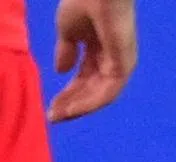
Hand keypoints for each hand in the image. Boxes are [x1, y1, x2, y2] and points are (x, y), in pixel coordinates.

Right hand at [49, 0, 137, 122]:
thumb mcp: (68, 30)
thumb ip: (66, 51)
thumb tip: (61, 71)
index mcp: (100, 49)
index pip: (85, 78)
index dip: (68, 92)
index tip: (52, 106)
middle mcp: (112, 60)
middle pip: (91, 90)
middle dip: (71, 103)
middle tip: (53, 116)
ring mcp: (120, 64)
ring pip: (99, 95)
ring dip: (78, 108)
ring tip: (59, 116)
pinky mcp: (123, 66)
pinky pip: (106, 93)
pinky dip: (89, 103)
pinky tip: (71, 110)